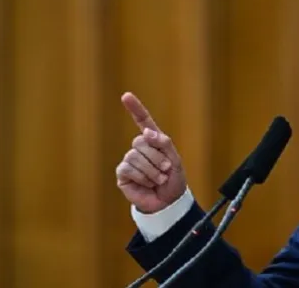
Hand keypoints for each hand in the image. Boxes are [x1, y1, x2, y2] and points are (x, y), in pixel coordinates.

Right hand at [116, 92, 186, 213]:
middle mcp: (140, 148)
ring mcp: (130, 160)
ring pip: (135, 155)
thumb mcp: (175, 159)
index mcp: (153, 141)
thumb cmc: (173, 180)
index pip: (143, 121)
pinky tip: (147, 184)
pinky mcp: (123, 174)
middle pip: (141, 141)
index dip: (135, 108)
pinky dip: (142, 177)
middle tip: (166, 170)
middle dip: (156, 157)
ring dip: (151, 170)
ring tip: (159, 179)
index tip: (126, 96)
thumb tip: (146, 133)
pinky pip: (129, 168)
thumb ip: (164, 143)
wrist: (168, 202)